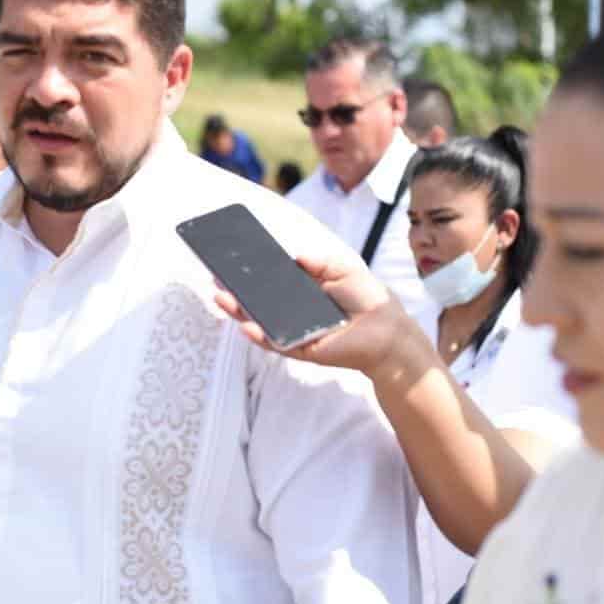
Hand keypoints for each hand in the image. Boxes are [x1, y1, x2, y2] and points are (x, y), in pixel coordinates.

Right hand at [213, 252, 424, 381]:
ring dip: (238, 311)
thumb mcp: (342, 268)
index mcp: (301, 291)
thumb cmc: (367, 299)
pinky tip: (245, 324)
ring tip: (220, 297)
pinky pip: (275, 342)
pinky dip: (259, 334)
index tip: (229, 259)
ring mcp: (293, 331)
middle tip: (214, 276)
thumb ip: (318, 261)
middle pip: (256, 301)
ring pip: (259, 322)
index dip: (249, 271)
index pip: (268, 280)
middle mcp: (292, 311)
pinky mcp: (299, 349)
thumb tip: (292, 255)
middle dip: (234, 290)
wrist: (388, 330)